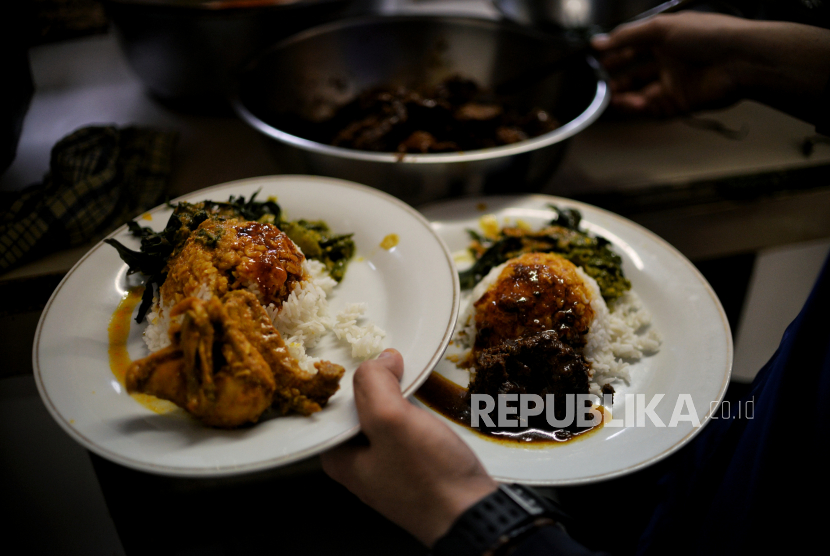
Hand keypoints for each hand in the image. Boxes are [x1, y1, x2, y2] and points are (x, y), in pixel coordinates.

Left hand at [320, 349, 497, 546]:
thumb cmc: (430, 478)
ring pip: (384, 419)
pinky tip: (424, 403)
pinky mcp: (414, 469)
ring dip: (397, 397)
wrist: (473, 514)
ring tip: (408, 377)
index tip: (369, 357)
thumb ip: (375, 385)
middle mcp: (358, 466)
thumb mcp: (392, 421)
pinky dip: (413, 413)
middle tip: (394, 363)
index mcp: (339, 458)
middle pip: (359, 410)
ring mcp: (388, 468)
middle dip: (376, 385)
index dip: (350, 377)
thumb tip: (379, 359)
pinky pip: (406, 431)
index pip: (333, 405)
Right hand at [591, 12, 829, 122]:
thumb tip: (597, 43)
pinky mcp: (681, 103)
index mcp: (666, 38)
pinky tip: (629, 104)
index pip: (635, 46)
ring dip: (626, 96)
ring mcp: (675, 83)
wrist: (740, 60)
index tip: (597, 59)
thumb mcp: (661, 28)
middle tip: (601, 83)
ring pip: (643, 93)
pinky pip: (655, 108)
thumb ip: (627, 36)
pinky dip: (640, 108)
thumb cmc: (707, 36)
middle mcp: (670, 60)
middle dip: (618, 78)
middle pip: (637, 72)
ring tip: (610, 98)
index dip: (616, 53)